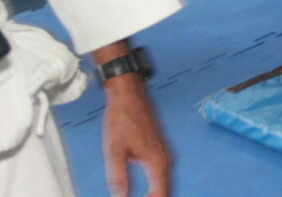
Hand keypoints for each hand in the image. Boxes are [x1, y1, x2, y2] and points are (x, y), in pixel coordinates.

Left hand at [102, 74, 170, 196]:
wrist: (129, 95)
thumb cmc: (123, 117)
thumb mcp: (115, 150)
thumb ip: (118, 177)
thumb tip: (121, 196)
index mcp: (156, 160)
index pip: (160, 193)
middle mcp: (165, 157)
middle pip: (166, 189)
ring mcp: (164, 152)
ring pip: (166, 182)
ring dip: (157, 193)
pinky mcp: (159, 148)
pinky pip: (163, 173)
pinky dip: (157, 185)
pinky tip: (147, 190)